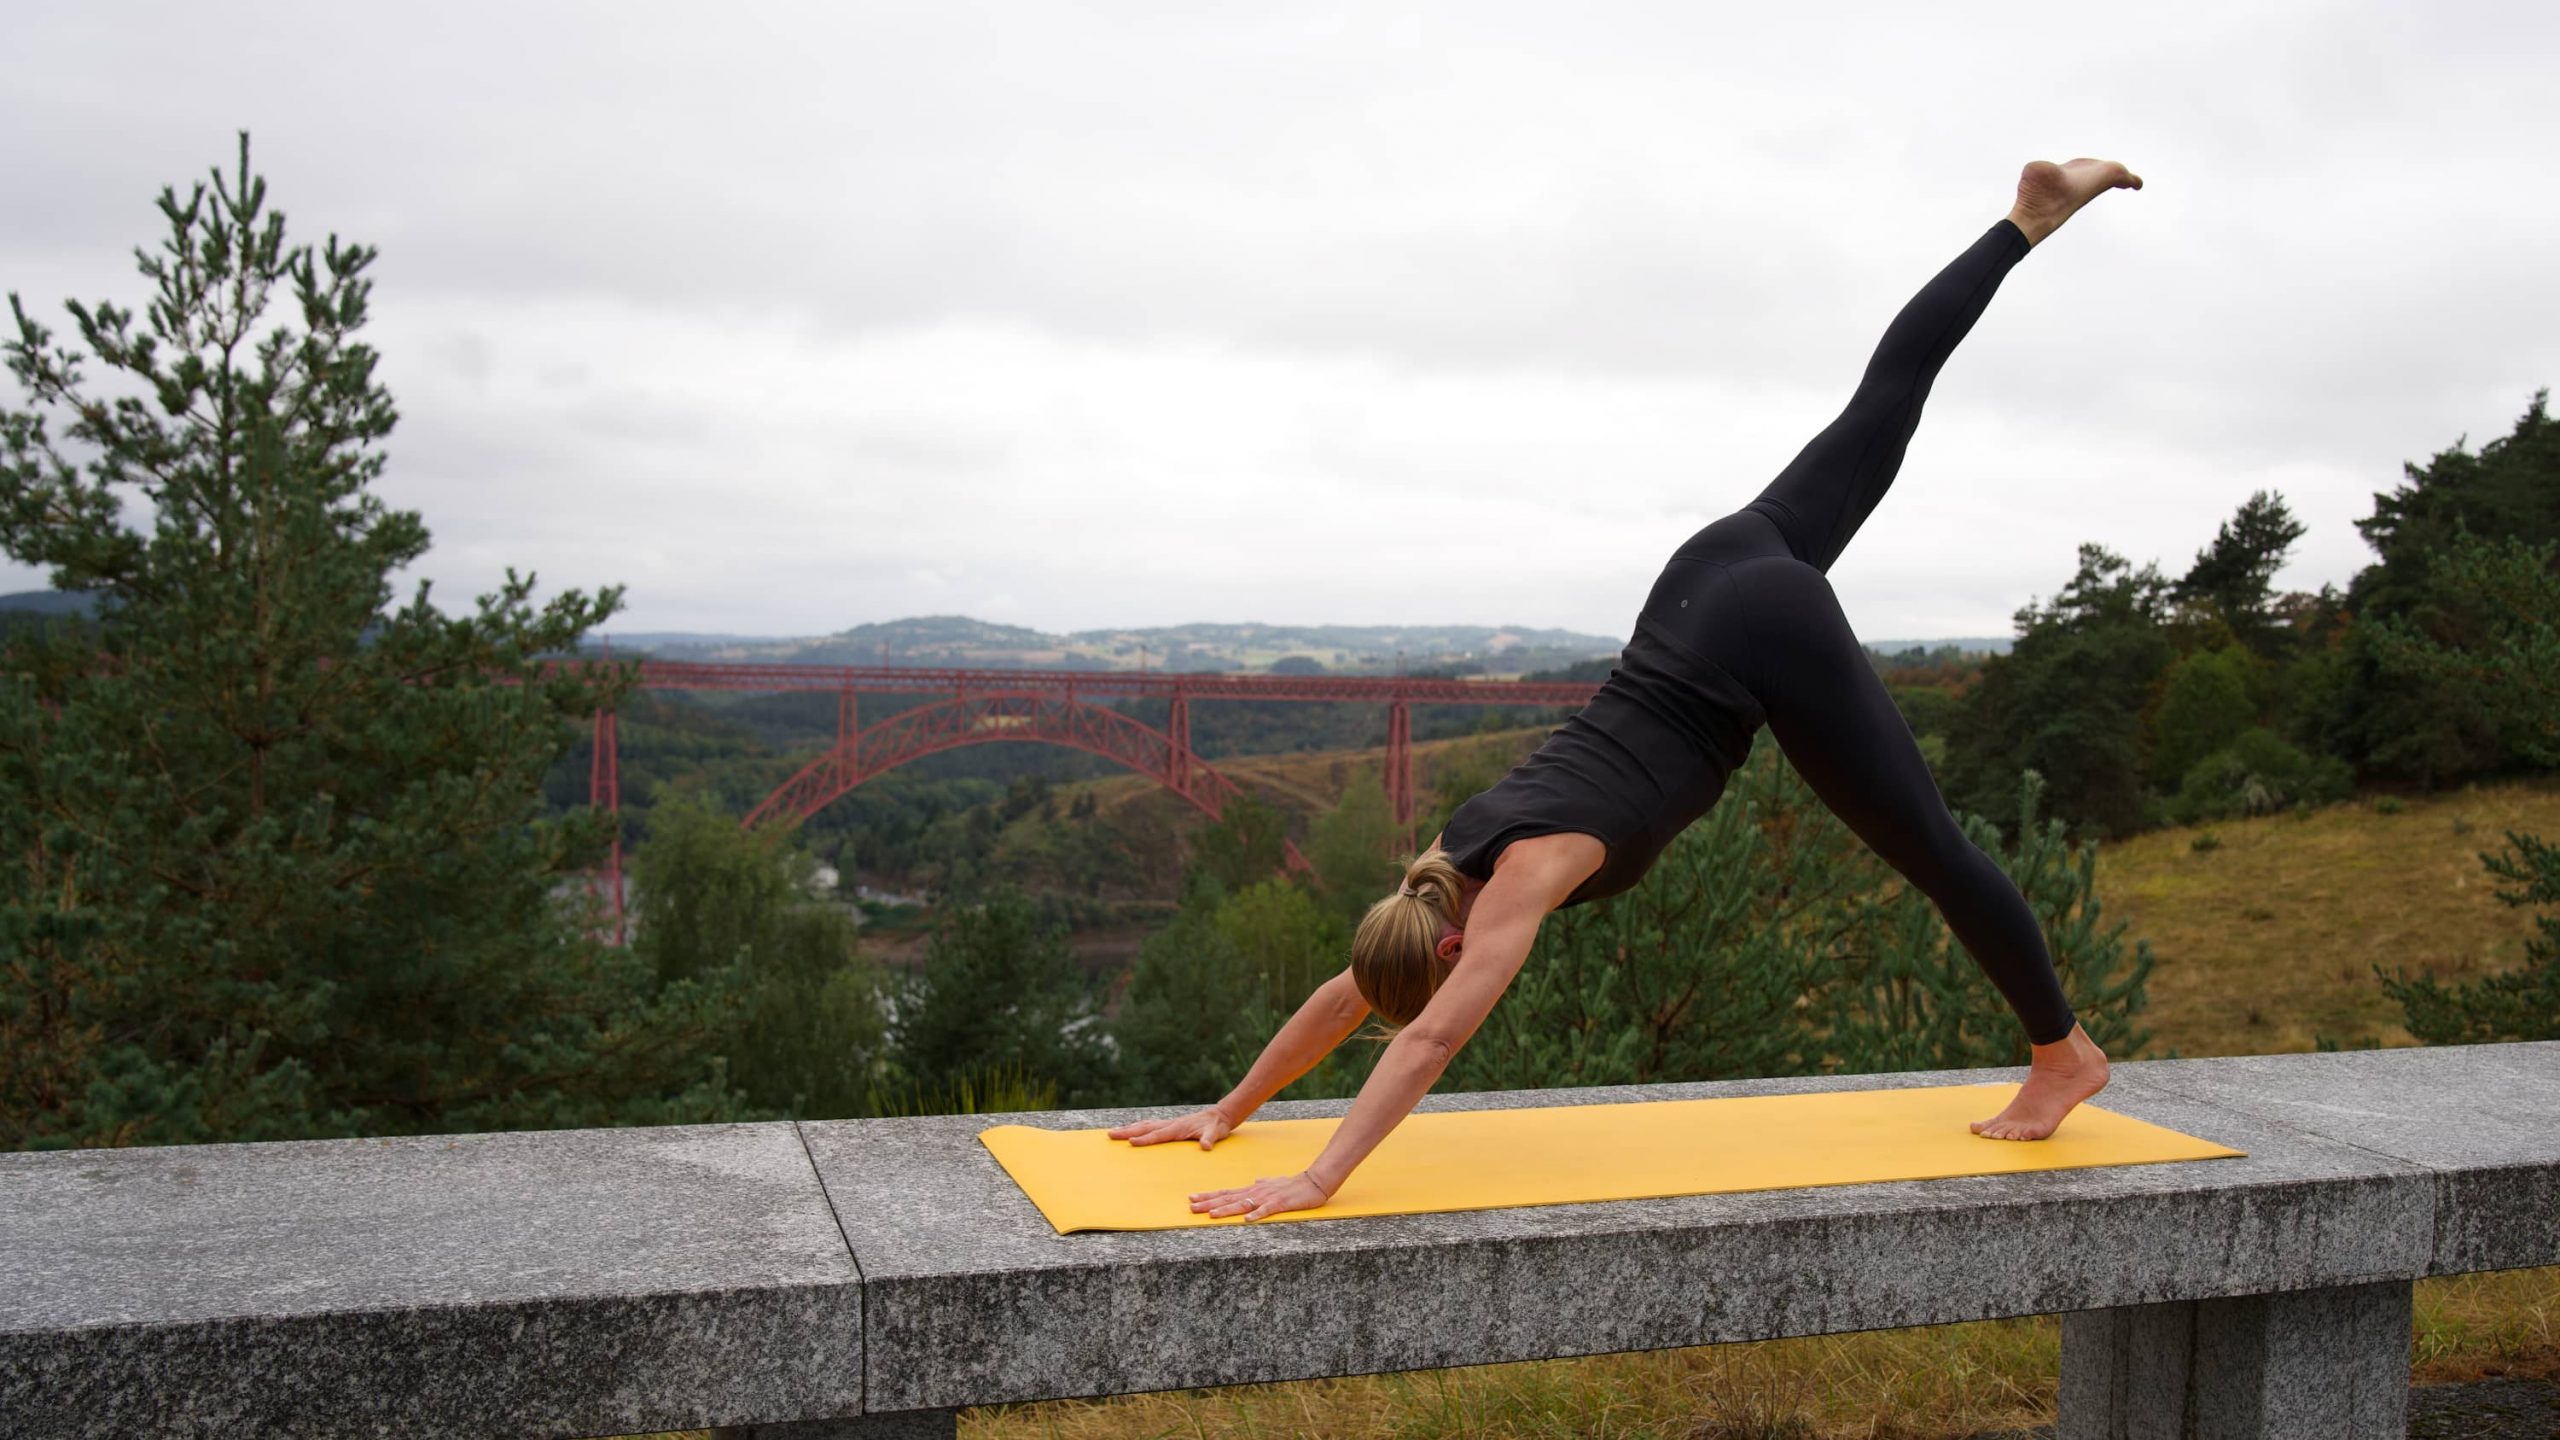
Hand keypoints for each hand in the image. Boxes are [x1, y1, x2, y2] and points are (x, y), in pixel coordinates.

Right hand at [1107, 1106, 1236, 1149]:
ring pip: (1145, 1125)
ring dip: (1129, 1128)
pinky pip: (1150, 1126)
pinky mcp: (1170, 1125)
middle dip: (1127, 1131)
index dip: (1144, 1139)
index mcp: (1178, 1127)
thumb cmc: (1216, 1126)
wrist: (1220, 1116)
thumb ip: (1209, 1139)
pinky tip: (1132, 1130)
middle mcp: (1170, 1124)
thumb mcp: (1215, 1133)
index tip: (1130, 1141)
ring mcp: (1169, 1123)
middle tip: (1110, 1135)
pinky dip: (1138, 1127)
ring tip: (1114, 1132)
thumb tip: (1206, 1146)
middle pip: (1145, 1127)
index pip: (1158, 1134)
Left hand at [1189, 1170, 1332, 1221]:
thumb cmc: (1293, 1184)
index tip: (1193, 1198)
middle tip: (1192, 1207)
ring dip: (1226, 1210)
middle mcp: (1256, 1192)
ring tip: (1211, 1215)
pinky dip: (1256, 1214)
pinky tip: (1246, 1219)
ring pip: (1242, 1204)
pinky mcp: (1280, 1204)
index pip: (1226, 1192)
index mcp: (1253, 1189)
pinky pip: (1266, 1210)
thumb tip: (1255, 1181)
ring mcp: (1267, 1198)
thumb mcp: (1274, 1183)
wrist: (1313, 1182)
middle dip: (1209, 1203)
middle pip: (1228, 1198)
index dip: (1209, 1196)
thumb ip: (1263, 1183)